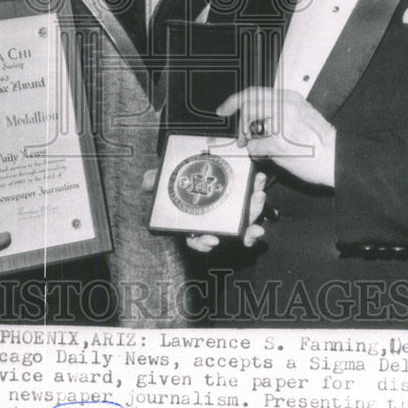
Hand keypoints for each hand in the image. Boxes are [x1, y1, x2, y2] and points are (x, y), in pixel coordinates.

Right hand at [141, 169, 267, 252]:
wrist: (193, 164)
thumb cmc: (179, 177)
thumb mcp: (166, 178)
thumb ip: (155, 180)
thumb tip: (146, 182)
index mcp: (196, 222)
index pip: (197, 239)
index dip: (204, 243)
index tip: (212, 241)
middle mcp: (216, 220)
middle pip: (230, 232)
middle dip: (243, 230)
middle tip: (252, 226)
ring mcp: (232, 211)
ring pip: (246, 218)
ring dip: (255, 210)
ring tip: (259, 196)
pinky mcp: (243, 197)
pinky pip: (254, 201)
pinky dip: (259, 196)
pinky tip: (260, 185)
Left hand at [217, 87, 335, 186]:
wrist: (336, 158)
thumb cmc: (323, 142)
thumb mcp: (303, 114)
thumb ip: (281, 110)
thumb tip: (257, 117)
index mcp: (289, 98)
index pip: (254, 92)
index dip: (234, 101)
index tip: (224, 109)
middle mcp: (283, 107)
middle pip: (247, 107)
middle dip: (240, 124)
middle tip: (241, 137)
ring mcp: (280, 124)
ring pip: (248, 127)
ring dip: (249, 139)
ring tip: (258, 146)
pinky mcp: (277, 143)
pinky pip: (254, 147)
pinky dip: (257, 154)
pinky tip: (270, 156)